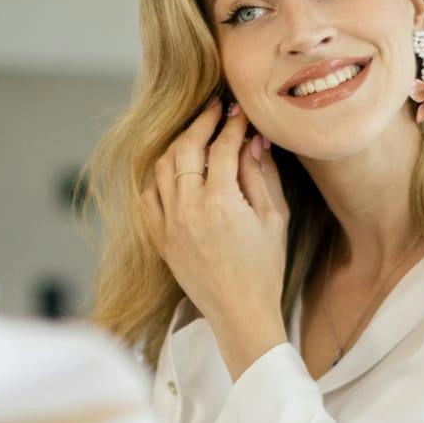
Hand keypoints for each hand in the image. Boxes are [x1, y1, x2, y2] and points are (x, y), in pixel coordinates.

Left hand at [140, 97, 288, 342]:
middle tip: (215, 109)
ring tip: (196, 135)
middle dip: (202, 122)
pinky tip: (175, 170)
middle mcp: (188, 209)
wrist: (240, 313)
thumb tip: (254, 140)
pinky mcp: (160, 238)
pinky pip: (149, 196)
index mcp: (220, 202)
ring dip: (178, 144)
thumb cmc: (264, 269)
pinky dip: (159, 177)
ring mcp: (169, 224)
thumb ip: (262, 174)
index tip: (240, 111)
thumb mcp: (274, 218)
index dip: (232, 123)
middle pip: (186, 147)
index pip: (222, 146)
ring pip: (162, 167)